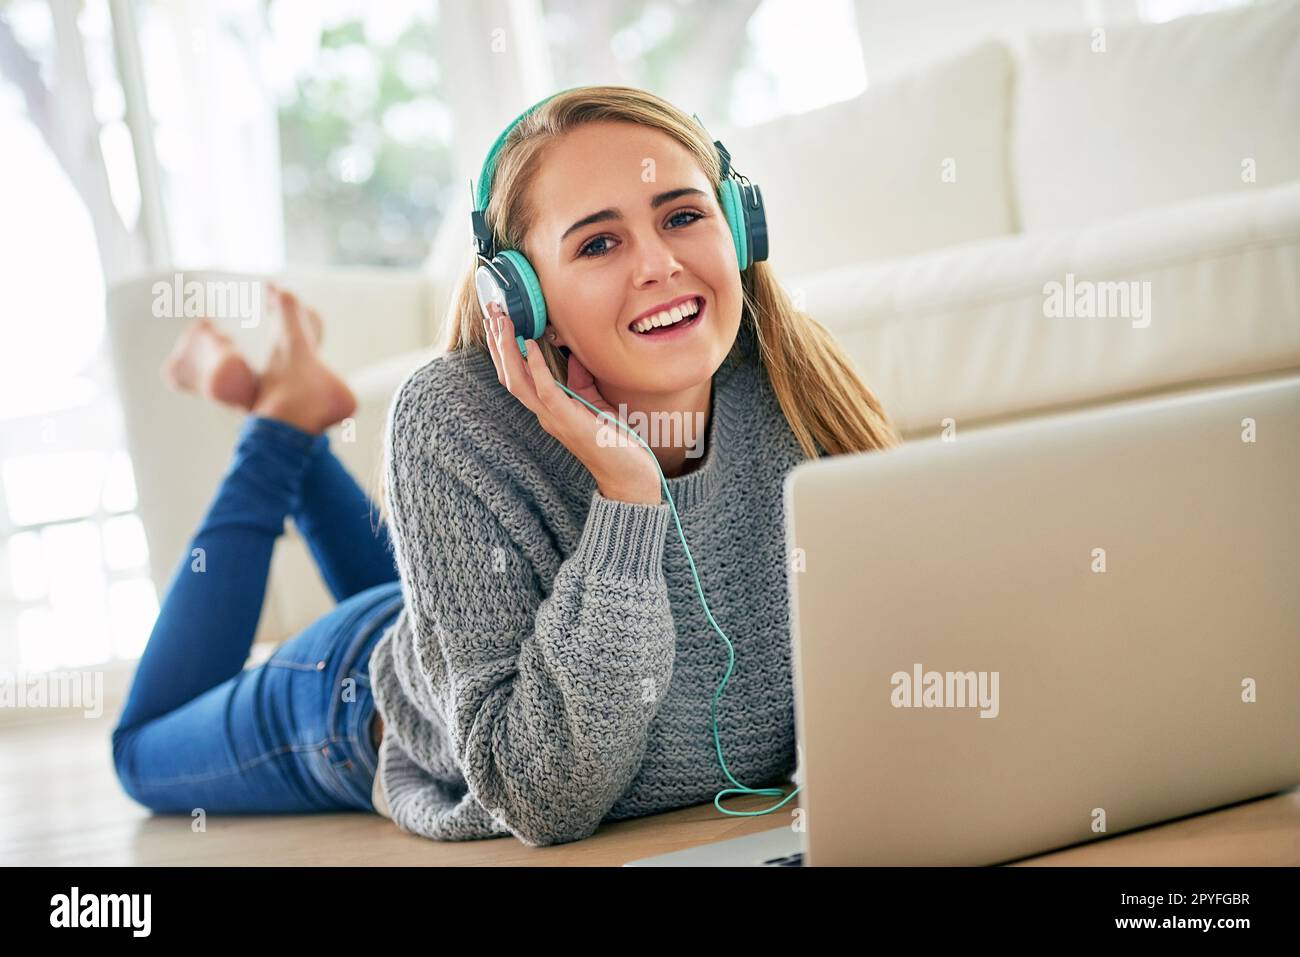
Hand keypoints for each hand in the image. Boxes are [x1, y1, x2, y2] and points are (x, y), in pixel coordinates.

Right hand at [482, 303, 661, 504]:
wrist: (630, 475)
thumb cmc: (615, 442)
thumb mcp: (595, 402)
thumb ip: (581, 380)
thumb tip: (574, 354)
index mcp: (549, 409)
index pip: (517, 376)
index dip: (503, 349)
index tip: (498, 320)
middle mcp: (545, 414)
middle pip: (508, 376)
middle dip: (496, 343)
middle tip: (491, 311)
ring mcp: (553, 418)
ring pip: (517, 381)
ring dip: (506, 350)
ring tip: (500, 321)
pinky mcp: (568, 420)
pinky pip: (545, 390)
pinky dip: (535, 366)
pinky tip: (530, 344)